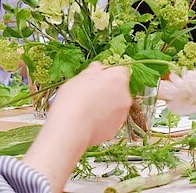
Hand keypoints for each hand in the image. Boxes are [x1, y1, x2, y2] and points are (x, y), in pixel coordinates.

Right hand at [23, 62, 131, 191]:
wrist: (71, 128)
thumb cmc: (74, 100)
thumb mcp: (80, 77)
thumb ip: (93, 70)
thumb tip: (96, 67)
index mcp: (118, 78)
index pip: (120, 70)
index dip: (107, 73)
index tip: (97, 77)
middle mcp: (125, 95)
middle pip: (119, 88)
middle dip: (108, 89)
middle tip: (90, 92)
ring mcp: (122, 113)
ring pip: (116, 104)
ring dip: (106, 104)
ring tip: (88, 107)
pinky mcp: (116, 128)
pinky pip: (111, 119)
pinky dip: (103, 119)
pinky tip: (89, 118)